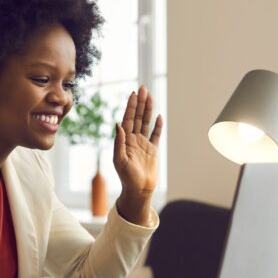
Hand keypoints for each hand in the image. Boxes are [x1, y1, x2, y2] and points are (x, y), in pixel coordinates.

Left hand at [113, 86, 162, 225]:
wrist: (139, 189)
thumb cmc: (126, 177)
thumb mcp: (119, 160)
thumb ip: (118, 143)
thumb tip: (118, 125)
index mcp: (125, 140)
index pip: (128, 119)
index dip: (131, 106)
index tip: (133, 94)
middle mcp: (134, 139)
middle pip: (138, 117)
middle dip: (140, 103)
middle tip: (142, 88)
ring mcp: (144, 143)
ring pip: (147, 122)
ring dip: (148, 109)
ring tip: (150, 96)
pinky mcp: (153, 150)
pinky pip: (156, 134)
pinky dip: (158, 125)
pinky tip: (159, 116)